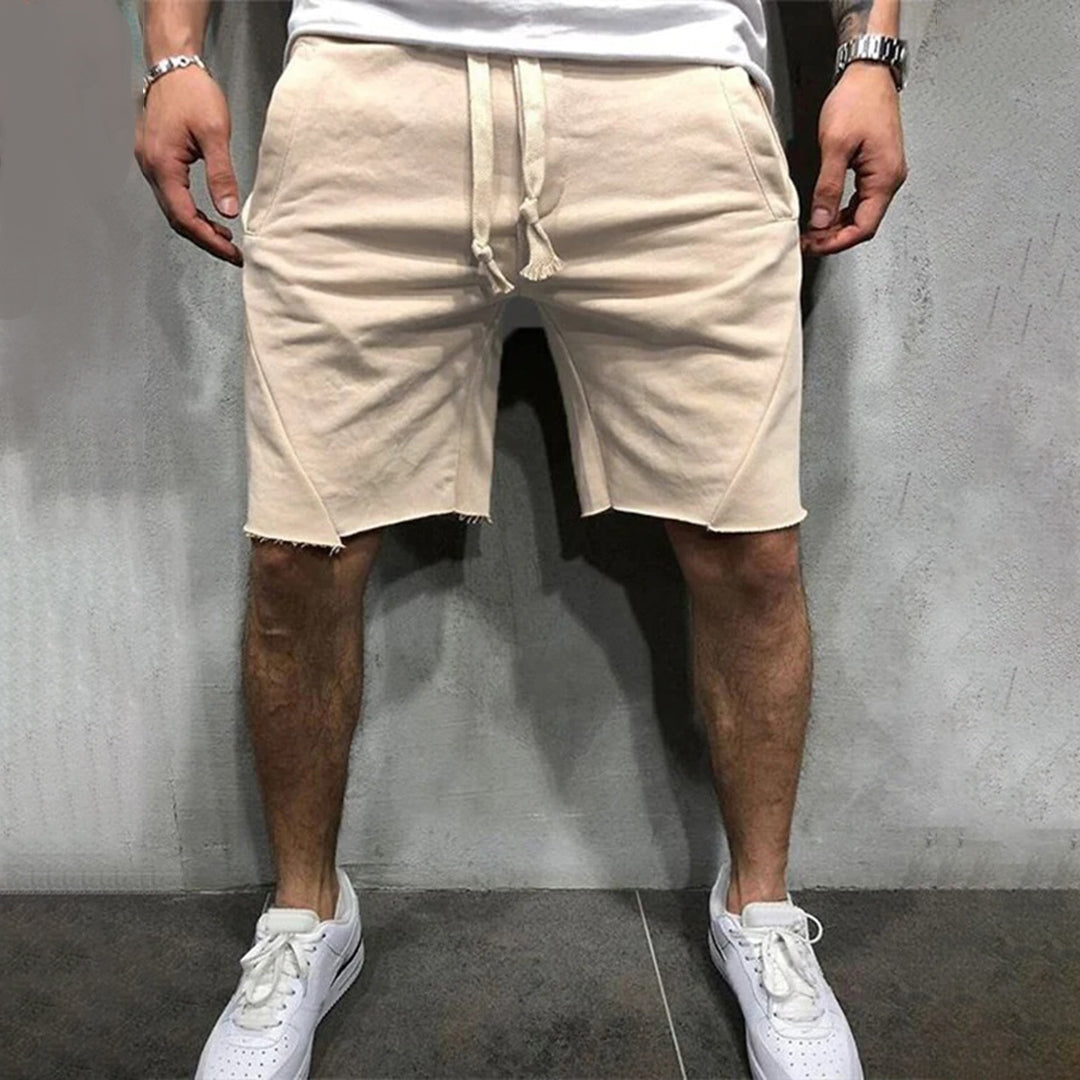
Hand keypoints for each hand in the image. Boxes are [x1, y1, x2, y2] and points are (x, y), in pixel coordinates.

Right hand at [134, 66, 242, 265]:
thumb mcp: (215, 133)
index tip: (233, 253)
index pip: (185, 218)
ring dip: (199, 227)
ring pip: (173, 210)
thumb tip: (229, 211)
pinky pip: (172, 196)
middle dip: (205, 239)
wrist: (173, 66)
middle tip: (233, 253)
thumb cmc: (193, 93)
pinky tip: (211, 216)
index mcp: (163, 165)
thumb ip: (222, 174)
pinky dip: (192, 211)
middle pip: (177, 219)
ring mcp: (151, 164)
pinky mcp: (156, 160)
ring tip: (226, 238)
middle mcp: (151, 168)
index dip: (210, 240)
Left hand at [800, 61, 907, 255]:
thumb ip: (828, 187)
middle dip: (835, 238)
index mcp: (885, 177)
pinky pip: (861, 199)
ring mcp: (885, 173)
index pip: (863, 227)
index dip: (837, 242)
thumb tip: (821, 221)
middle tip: (808, 242)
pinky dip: (842, 211)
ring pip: (862, 214)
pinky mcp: (877, 166)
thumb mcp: (835, 145)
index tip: (814, 246)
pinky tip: (825, 213)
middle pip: (864, 224)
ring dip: (837, 226)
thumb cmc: (857, 100)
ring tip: (812, 231)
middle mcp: (890, 179)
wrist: (869, 72)